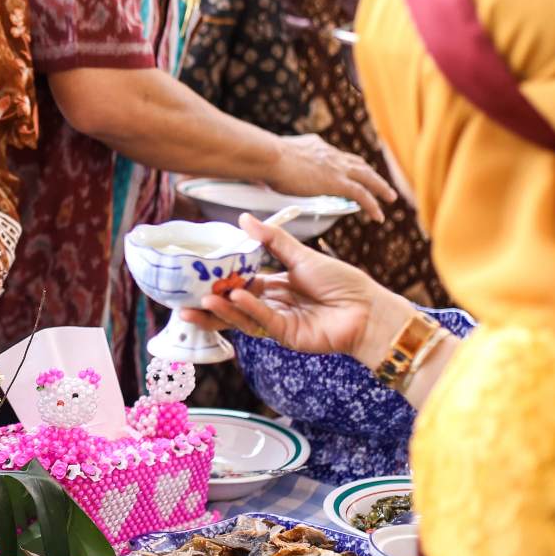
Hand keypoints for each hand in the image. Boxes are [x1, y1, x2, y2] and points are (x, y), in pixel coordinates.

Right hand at [179, 214, 412, 367]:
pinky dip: (247, 310)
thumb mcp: (302, 255)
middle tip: (185, 295)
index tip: (198, 272)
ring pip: (243, 316)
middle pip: (236, 303)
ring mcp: (279, 322)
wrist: (370, 309)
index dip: (221, 278)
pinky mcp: (287, 336)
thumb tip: (243, 219)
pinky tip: (234, 298)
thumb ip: (271, 241)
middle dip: (211, 301)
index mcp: (277, 285)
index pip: (241, 281)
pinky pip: (262, 322)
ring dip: (222, 309)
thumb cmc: (342, 281)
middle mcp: (274, 304)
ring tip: (200, 300)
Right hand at [266, 134, 394, 222]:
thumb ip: (272, 169)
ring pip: (367, 177)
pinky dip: (372, 205)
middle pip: (357, 163)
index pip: (335, 155)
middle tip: (379, 183)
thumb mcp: (272, 161)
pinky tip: (378, 216)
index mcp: (314, 146)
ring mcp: (335, 167)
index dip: (345, 164)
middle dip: (369, 173)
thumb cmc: (263, 158)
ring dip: (380, 187)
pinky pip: (362, 195)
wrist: (270, 156)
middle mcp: (328, 153)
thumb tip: (259, 178)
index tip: (349, 170)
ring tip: (389, 198)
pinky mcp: (338, 182)